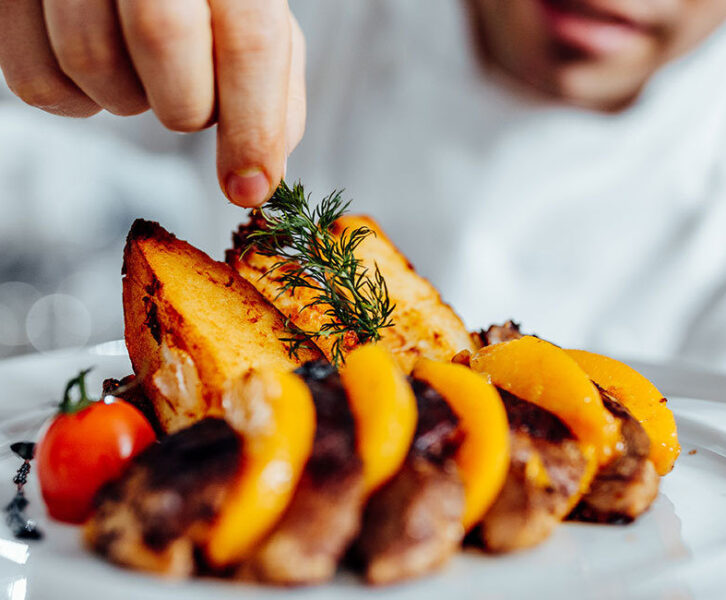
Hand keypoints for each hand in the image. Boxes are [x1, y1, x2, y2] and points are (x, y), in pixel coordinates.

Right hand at [0, 0, 305, 206]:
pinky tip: (100, 69)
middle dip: (185, 104)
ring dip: (127, 98)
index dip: (252, 125)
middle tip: (189, 98)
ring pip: (91, 61)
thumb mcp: (250, 13)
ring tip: (141, 70)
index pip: (248, 38)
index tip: (248, 187)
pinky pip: (36, 79)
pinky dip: (75, 99)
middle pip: (163, 41)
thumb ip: (269, 81)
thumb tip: (263, 169)